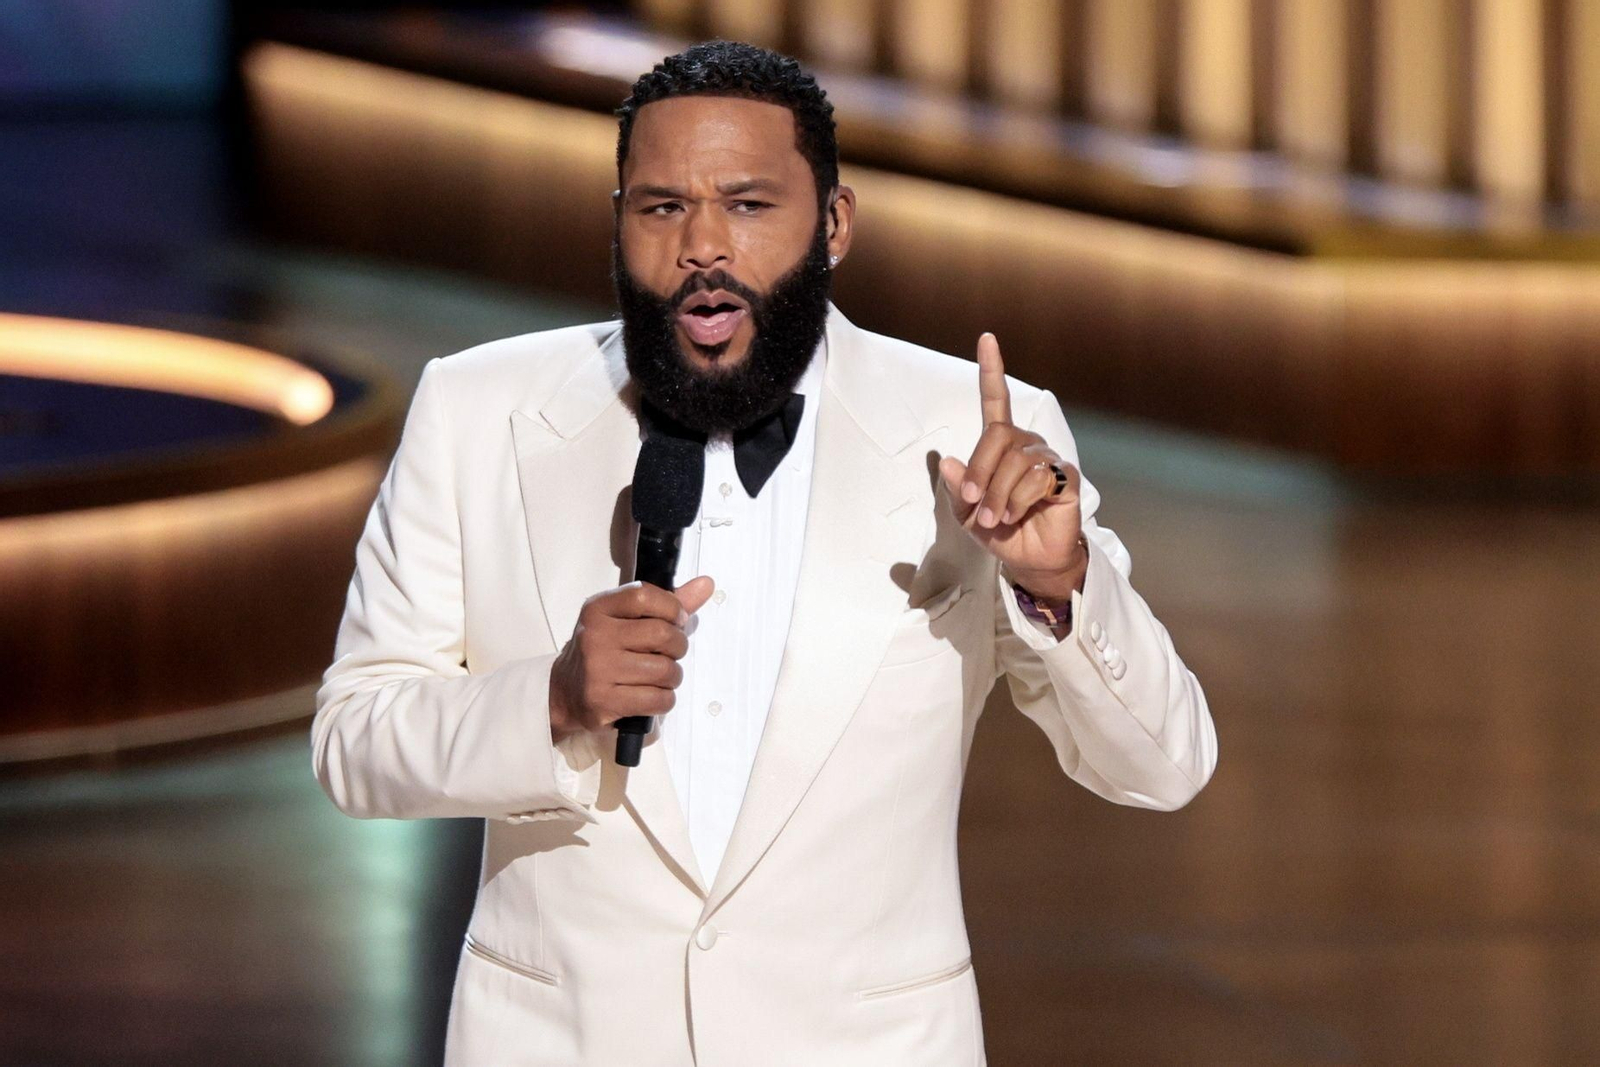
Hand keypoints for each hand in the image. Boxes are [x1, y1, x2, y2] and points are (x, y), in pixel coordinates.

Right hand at [548, 575, 714, 742]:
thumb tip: (706, 584)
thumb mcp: (626, 620)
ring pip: (664, 670)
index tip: (676, 621)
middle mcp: (595, 636)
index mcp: (599, 609)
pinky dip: (665, 699)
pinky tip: (653, 695)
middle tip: (669, 653)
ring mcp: (597, 669)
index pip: (646, 596)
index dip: (672, 609)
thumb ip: (667, 603)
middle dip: (678, 647)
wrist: (565, 692)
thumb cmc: (604, 651)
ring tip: (660, 677)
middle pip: (662, 634)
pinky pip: (657, 699)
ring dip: (672, 677)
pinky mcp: (604, 701)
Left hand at [938, 333, 1086, 600]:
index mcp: (1001, 446)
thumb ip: (958, 489)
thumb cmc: (1001, 532)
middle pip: (997, 436)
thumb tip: (951, 462)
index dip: (992, 370)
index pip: (997, 401)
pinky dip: (1017, 502)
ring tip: (996, 520)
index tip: (987, 339)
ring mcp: (1047, 458)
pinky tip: (1017, 515)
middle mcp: (1026, 444)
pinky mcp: (1065, 476)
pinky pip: (1035, 479)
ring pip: (1014, 462)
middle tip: (975, 505)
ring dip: (998, 496)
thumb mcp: (968, 514)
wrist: (1032, 560)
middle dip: (980, 473)